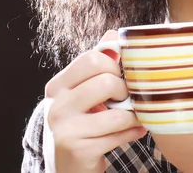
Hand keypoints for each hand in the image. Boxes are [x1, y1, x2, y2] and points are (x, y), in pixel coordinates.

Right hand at [43, 30, 146, 172]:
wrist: (68, 165)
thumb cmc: (83, 121)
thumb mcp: (84, 90)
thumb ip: (99, 62)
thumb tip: (114, 32)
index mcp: (58, 85)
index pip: (92, 59)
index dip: (114, 66)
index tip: (119, 76)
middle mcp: (56, 105)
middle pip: (105, 82)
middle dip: (124, 90)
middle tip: (125, 98)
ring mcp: (65, 129)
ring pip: (116, 112)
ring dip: (133, 114)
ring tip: (134, 115)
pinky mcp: (79, 150)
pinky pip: (120, 133)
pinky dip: (134, 131)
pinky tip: (136, 130)